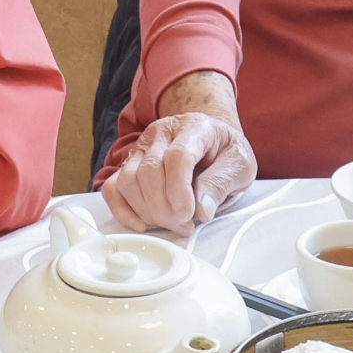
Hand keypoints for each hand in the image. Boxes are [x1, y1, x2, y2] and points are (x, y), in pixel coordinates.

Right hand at [99, 74, 254, 239]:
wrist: (212, 142)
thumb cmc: (224, 153)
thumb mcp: (239, 165)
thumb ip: (221, 184)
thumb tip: (202, 210)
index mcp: (194, 127)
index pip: (177, 156)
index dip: (179, 190)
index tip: (188, 214)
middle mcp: (162, 133)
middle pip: (149, 171)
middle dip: (164, 207)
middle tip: (184, 225)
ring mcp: (141, 147)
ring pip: (128, 181)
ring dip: (147, 211)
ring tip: (171, 223)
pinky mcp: (128, 164)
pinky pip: (113, 188)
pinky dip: (122, 210)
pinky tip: (142, 223)